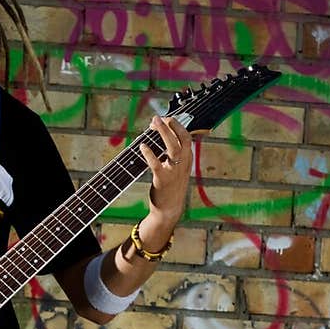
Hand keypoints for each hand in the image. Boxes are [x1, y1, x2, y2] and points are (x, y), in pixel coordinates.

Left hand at [138, 116, 192, 239]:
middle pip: (181, 139)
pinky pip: (156, 164)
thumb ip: (172, 155)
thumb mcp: (177, 170)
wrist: (169, 210)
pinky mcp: (163, 180)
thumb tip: (160, 138)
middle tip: (159, 117)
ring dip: (163, 133)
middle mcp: (183, 164)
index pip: (187, 138)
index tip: (167, 119)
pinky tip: (142, 146)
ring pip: (172, 147)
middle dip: (171, 125)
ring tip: (153, 124)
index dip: (177, 126)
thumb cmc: (170, 189)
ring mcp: (174, 172)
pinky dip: (149, 153)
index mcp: (187, 161)